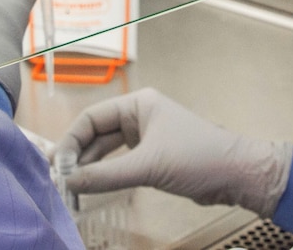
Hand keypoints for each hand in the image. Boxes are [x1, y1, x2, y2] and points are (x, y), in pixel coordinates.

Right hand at [54, 88, 292, 217]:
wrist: (235, 174)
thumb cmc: (199, 157)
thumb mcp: (148, 166)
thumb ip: (106, 176)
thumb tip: (71, 182)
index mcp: (139, 104)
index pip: (91, 118)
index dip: (71, 140)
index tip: (57, 165)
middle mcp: (140, 116)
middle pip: (96, 133)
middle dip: (78, 155)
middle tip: (59, 179)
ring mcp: (146, 136)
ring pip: (106, 150)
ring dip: (90, 167)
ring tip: (71, 187)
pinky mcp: (152, 156)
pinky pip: (120, 163)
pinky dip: (105, 175)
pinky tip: (92, 188)